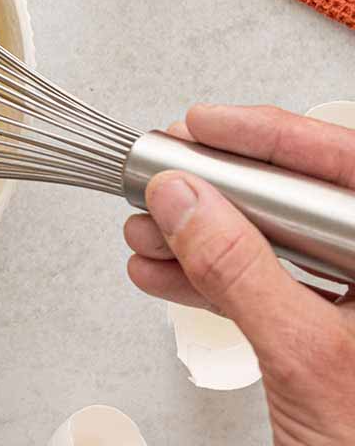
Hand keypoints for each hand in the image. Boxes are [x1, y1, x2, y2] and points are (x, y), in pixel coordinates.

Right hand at [124, 104, 354, 445]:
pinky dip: (210, 283)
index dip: (270, 137)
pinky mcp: (332, 339)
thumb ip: (239, 271)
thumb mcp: (305, 354)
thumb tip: (185, 200)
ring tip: (145, 230)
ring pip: (276, 248)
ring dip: (199, 239)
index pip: (346, 165)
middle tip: (161, 175)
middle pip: (300, 205)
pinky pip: (268, 291)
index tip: (203, 124)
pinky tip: (162, 273)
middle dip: (216, 193)